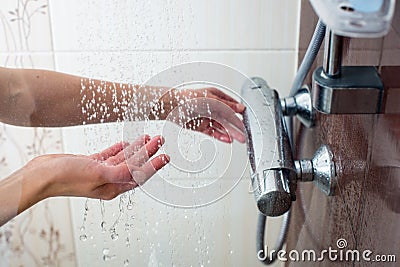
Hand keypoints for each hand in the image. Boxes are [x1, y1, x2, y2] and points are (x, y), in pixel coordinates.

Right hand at [26, 135, 168, 200]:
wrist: (41, 175)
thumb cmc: (66, 178)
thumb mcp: (97, 174)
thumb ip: (120, 172)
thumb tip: (138, 169)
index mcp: (113, 187)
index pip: (140, 175)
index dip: (154, 165)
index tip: (166, 156)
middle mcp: (109, 181)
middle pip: (135, 165)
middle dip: (149, 153)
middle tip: (160, 140)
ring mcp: (100, 172)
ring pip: (124, 159)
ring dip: (136, 148)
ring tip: (148, 137)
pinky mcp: (91, 164)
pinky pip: (110, 155)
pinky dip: (120, 148)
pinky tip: (128, 142)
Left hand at [155, 87, 245, 142]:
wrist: (173, 106)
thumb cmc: (190, 98)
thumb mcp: (212, 100)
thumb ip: (227, 106)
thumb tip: (241, 108)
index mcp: (217, 97)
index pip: (232, 106)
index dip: (240, 113)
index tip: (248, 120)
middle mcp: (213, 107)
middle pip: (228, 118)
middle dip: (237, 126)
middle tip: (245, 134)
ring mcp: (207, 117)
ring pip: (222, 127)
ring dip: (231, 133)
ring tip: (239, 139)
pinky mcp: (201, 127)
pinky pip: (214, 132)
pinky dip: (221, 136)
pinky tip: (228, 139)